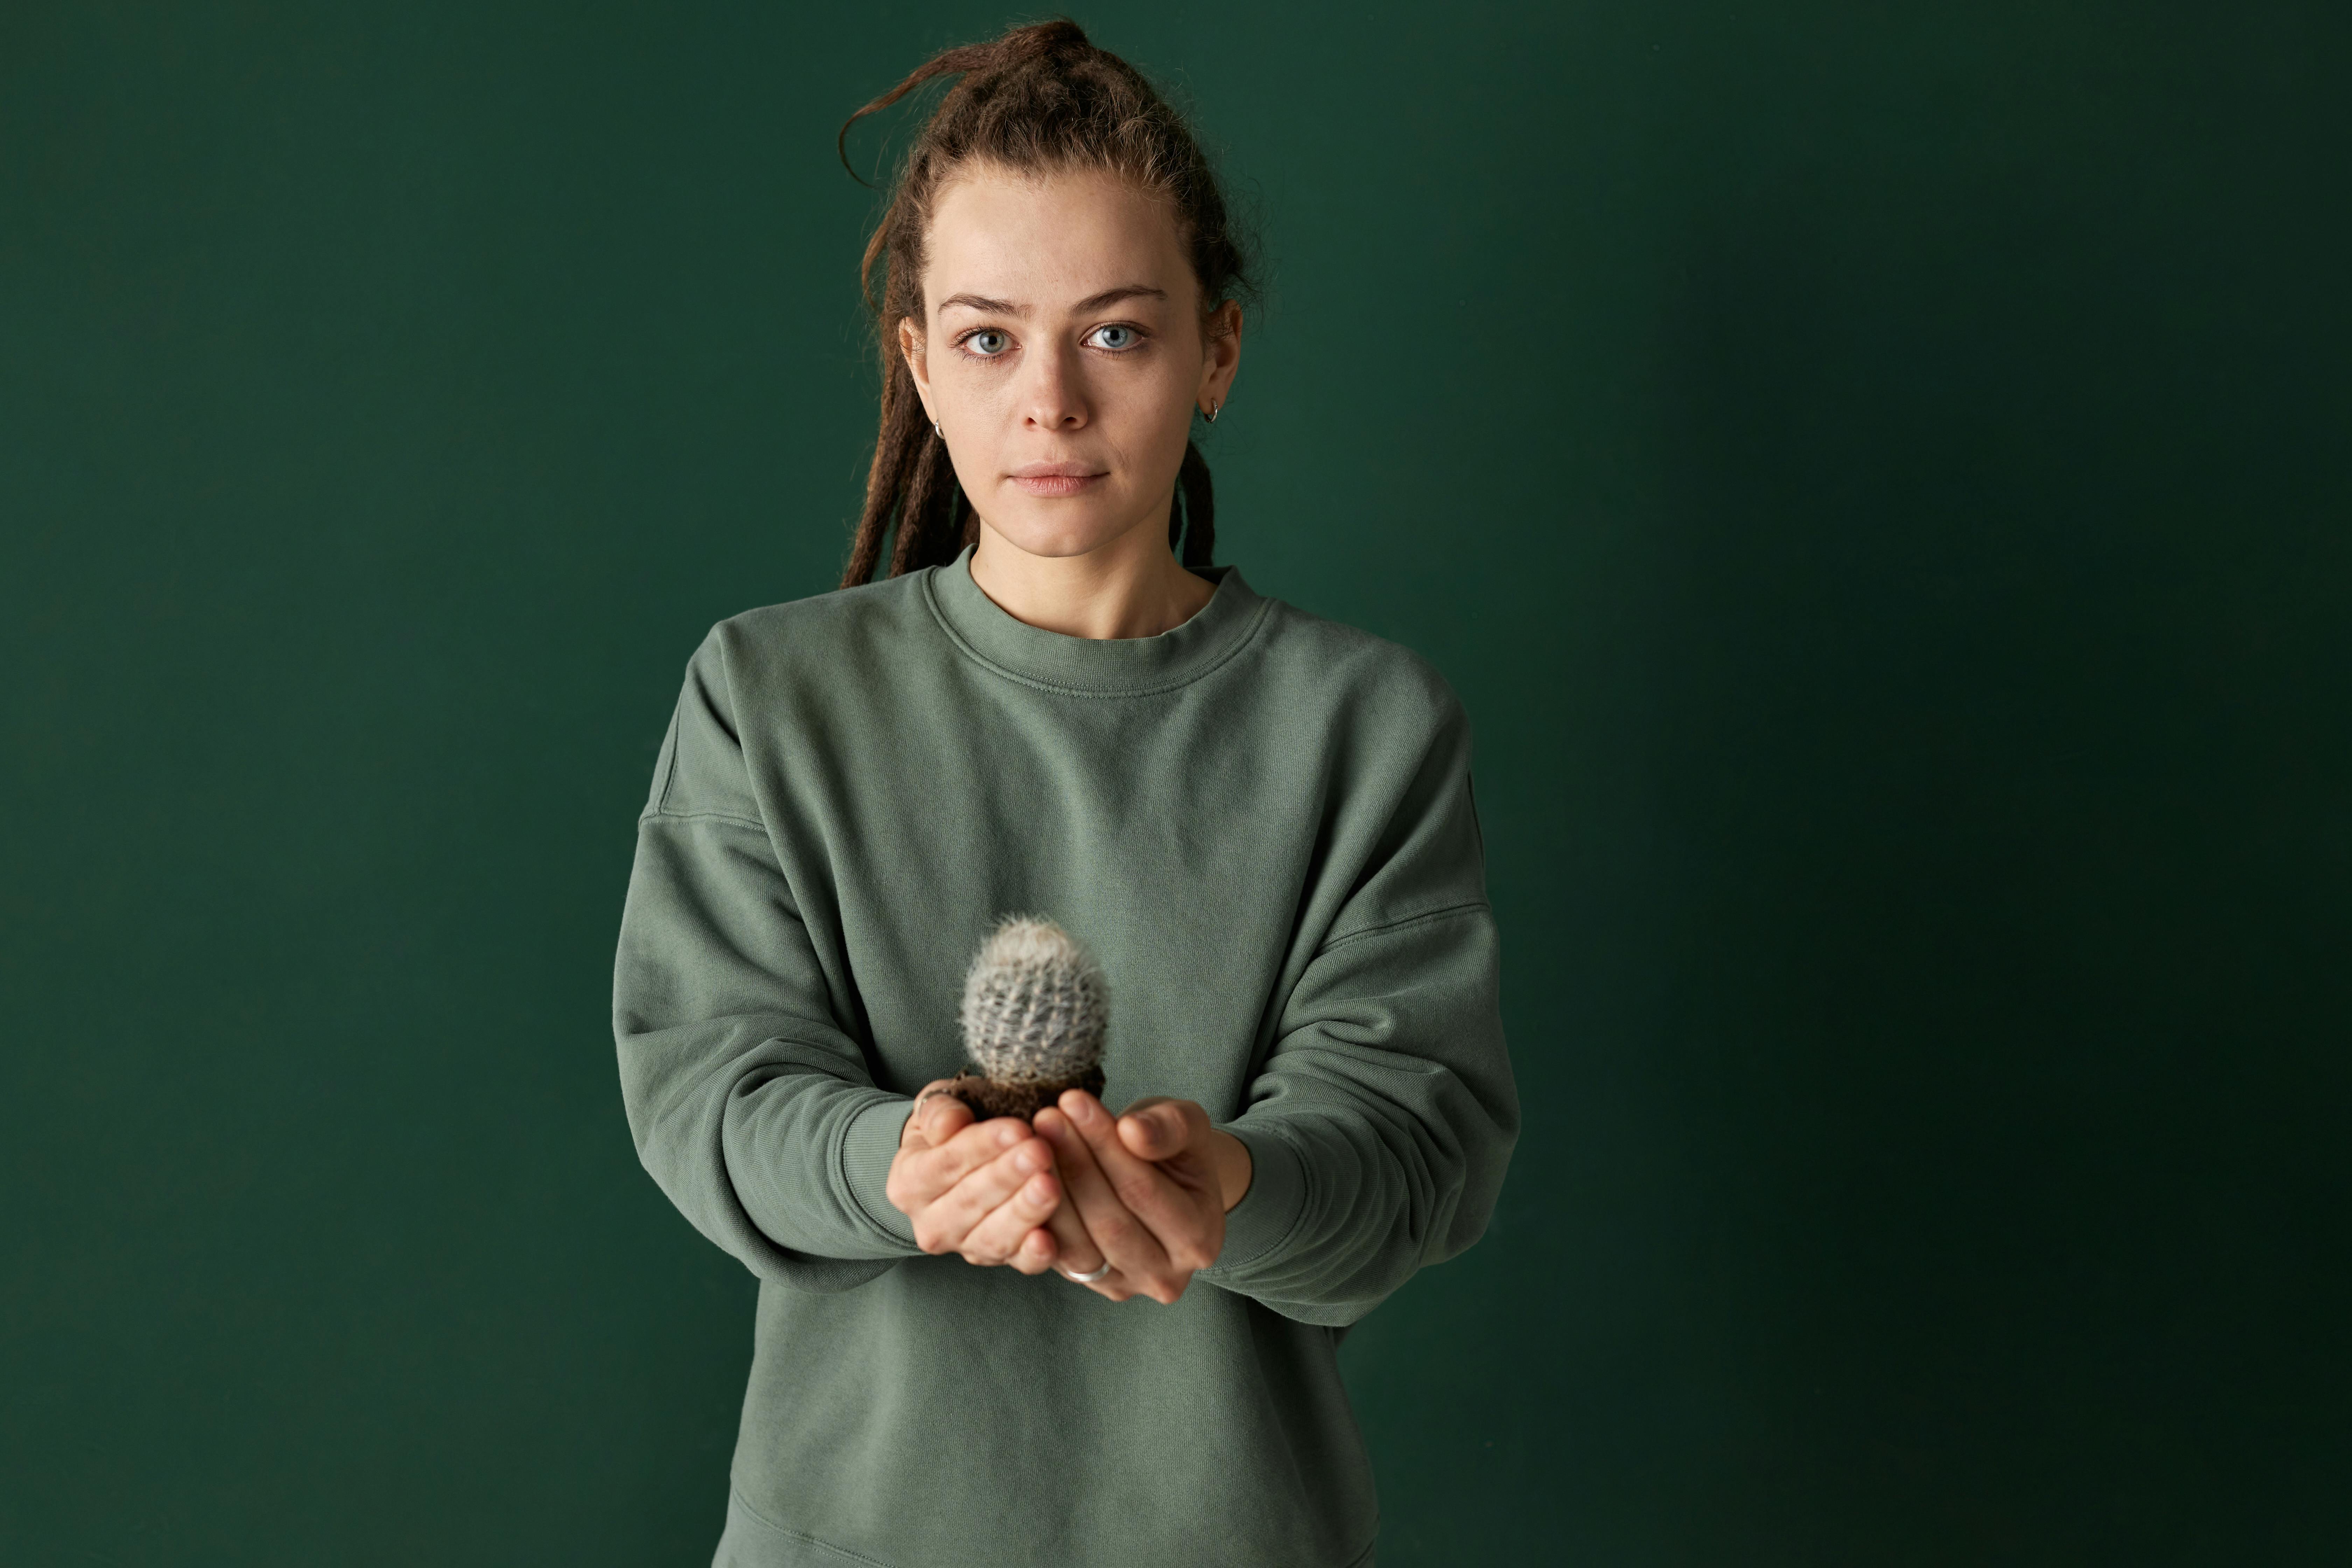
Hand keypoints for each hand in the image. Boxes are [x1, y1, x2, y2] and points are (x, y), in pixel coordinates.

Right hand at [884, 1081, 1066, 1273]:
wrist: (957, 1163)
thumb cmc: (951, 1128)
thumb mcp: (936, 1108)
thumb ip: (938, 1112)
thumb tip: (949, 1123)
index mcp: (908, 1184)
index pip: (944, 1164)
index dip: (981, 1147)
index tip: (1017, 1128)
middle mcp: (931, 1225)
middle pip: (970, 1201)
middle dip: (1007, 1176)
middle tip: (1039, 1152)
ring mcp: (965, 1247)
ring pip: (993, 1236)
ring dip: (1023, 1211)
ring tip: (1050, 1185)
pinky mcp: (999, 1260)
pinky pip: (1018, 1264)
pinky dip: (1033, 1254)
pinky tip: (1048, 1240)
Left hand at [1031, 1092, 1252, 1303]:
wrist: (1164, 1184)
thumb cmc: (1174, 1150)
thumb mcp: (1187, 1125)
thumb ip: (1170, 1127)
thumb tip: (1133, 1132)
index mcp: (1200, 1238)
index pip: (1143, 1190)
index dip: (1104, 1145)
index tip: (1072, 1100)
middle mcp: (1166, 1276)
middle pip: (1109, 1221)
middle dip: (1073, 1164)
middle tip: (1045, 1118)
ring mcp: (1125, 1287)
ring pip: (1078, 1246)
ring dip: (1050, 1190)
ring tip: (1032, 1141)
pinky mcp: (1091, 1284)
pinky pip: (1057, 1257)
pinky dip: (1039, 1219)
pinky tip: (1025, 1177)